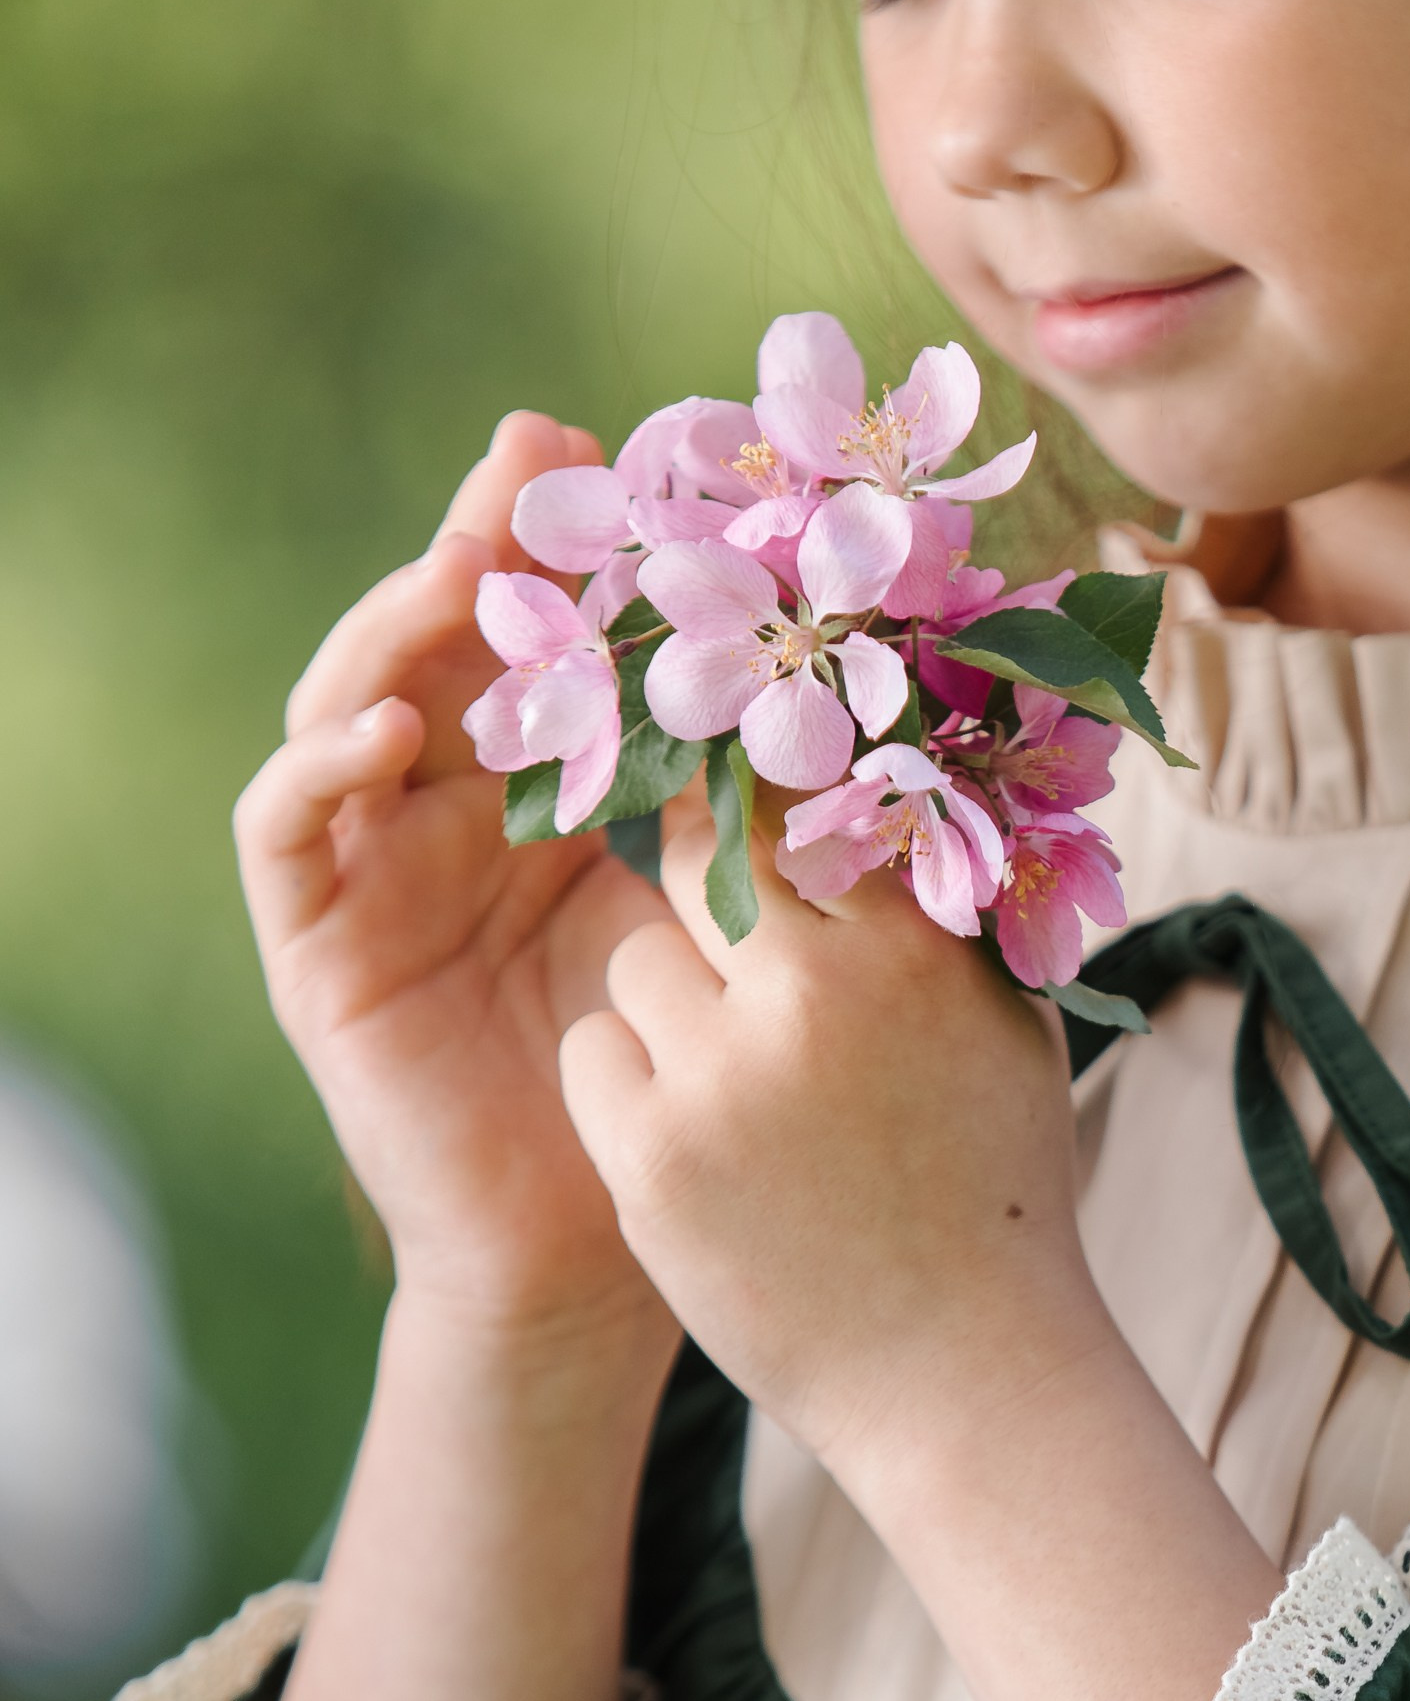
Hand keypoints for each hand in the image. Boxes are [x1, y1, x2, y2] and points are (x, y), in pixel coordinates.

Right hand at [235, 414, 678, 1356]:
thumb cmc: (691, 1077)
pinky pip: (282, 831)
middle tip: (534, 455)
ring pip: (347, 705)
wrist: (615, 1249)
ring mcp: (372, 869)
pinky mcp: (314, 945)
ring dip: (394, 628)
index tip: (630, 450)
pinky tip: (386, 730)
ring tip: (459, 570)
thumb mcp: (719, 898)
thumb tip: (836, 640)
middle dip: (481, 538)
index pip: (543, 631)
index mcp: (548, 786)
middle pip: (441, 640)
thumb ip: (741, 782)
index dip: (570, 540)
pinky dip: (317, 767)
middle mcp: (448, 809)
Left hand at [559, 808, 1104, 1480]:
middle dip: (703, 892)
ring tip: (726, 1078)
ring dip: (665, 1002)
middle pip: (701, 860)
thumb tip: (872, 803)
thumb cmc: (992, 1187)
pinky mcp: (652, 1156)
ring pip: (634, 958)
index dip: (768, 816)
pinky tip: (686, 1136)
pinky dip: (623, 1085)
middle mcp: (817, 990)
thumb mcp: (1006, 1024)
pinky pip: (590, 1053)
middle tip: (720, 946)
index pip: (799, 809)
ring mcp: (725, 1073)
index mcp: (912, 945)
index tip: (754, 833)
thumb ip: (938, 914)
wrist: (965, 1373)